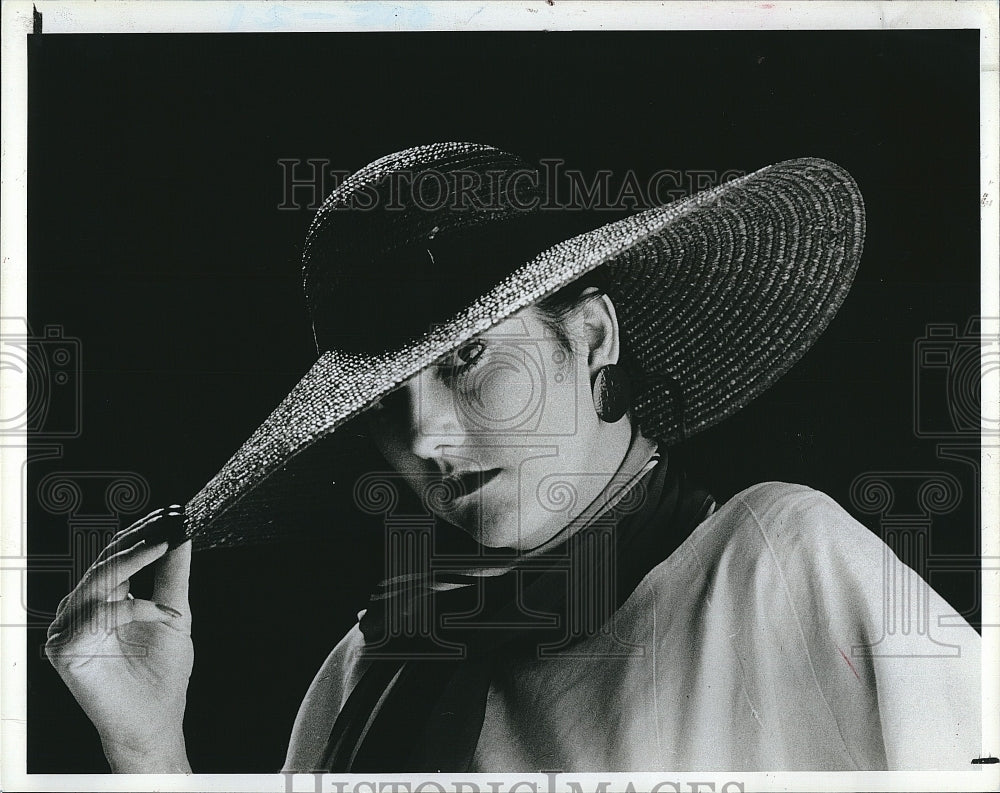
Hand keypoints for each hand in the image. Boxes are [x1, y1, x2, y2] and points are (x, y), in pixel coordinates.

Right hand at [45, 507, 193, 771]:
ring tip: (162, 546)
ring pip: (97, 581)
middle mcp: (81, 611)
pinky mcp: (65, 650)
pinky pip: (98, 616)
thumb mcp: (175, 612)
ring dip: (133, 561)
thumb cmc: (163, 672)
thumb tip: (183, 535)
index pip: (116, 556)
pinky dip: (134, 608)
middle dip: (137, 539)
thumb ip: (173, 575)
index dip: (141, 532)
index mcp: (104, 600)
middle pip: (104, 562)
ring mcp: (69, 629)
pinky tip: (164, 612)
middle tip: (167, 521)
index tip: (171, 511)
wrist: (156, 719)